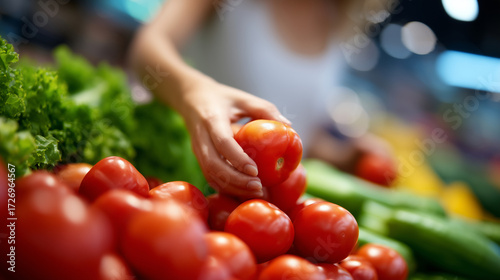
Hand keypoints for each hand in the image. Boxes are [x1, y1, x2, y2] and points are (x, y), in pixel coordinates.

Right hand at [179, 79, 290, 196]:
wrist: (191, 98)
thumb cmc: (222, 98)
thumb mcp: (243, 98)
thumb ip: (264, 109)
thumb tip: (288, 125)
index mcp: (212, 119)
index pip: (223, 142)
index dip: (237, 159)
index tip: (255, 171)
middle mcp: (201, 137)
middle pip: (213, 165)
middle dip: (236, 180)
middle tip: (259, 188)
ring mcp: (197, 149)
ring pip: (210, 174)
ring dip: (231, 187)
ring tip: (255, 193)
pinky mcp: (199, 158)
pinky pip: (210, 177)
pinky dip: (225, 187)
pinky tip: (243, 192)